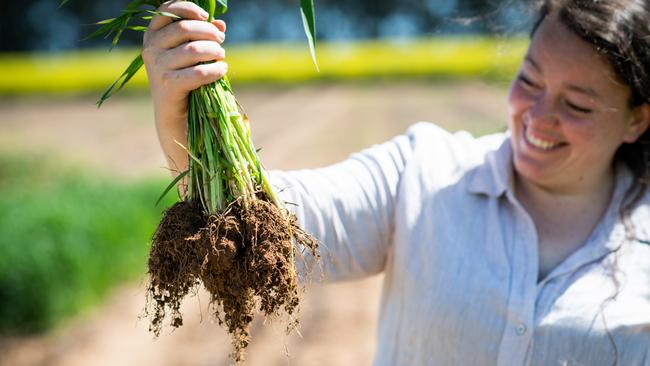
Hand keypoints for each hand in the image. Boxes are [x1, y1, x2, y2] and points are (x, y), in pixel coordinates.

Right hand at [142, 1, 226, 174]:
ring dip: (215, 52)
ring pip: (194, 50)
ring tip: (222, 58)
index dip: (188, 9)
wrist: (175, 118)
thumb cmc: (186, 81)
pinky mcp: (169, 87)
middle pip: (185, 29)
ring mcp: (157, 68)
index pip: (166, 10)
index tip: (207, 17)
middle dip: (209, 33)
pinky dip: (215, 70)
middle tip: (221, 42)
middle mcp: (150, 50)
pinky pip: (199, 73)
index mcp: (152, 36)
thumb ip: (203, 37)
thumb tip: (220, 23)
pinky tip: (221, 70)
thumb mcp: (191, 56)